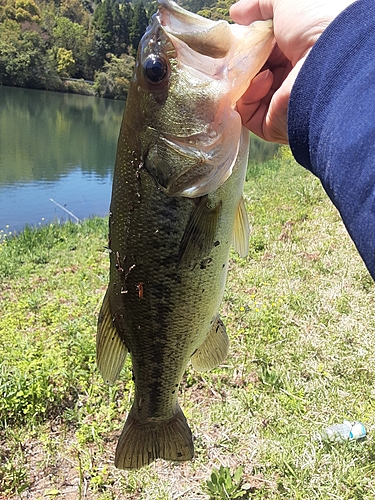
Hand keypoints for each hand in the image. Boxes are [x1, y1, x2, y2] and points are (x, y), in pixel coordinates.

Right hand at [230, 0, 355, 142]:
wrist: (332, 58)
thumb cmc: (317, 24)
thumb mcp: (286, 1)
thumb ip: (259, 6)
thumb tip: (237, 13)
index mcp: (297, 54)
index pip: (263, 53)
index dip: (248, 45)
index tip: (237, 38)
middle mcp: (291, 80)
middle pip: (252, 74)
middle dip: (242, 62)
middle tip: (238, 52)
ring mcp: (282, 104)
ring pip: (246, 95)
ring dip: (244, 78)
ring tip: (255, 65)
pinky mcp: (273, 124)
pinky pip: (247, 114)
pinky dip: (247, 96)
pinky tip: (263, 80)